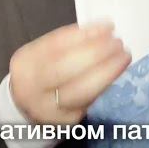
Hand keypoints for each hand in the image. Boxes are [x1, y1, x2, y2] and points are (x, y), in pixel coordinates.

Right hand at [8, 21, 131, 124]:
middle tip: (117, 43)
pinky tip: (116, 71)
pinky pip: (89, 101)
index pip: (55, 46)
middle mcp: (32, 88)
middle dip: (95, 54)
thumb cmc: (42, 70)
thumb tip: (103, 30)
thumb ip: (69, 40)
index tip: (108, 26)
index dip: (84, 35)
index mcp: (25, 63)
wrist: (27, 105)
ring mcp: (48, 107)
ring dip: (107, 72)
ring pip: (81, 91)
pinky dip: (105, 83)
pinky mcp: (66, 121)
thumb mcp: (44, 52)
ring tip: (124, 56)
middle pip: (64, 69)